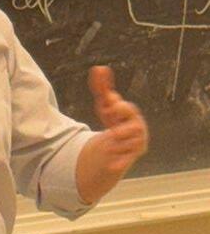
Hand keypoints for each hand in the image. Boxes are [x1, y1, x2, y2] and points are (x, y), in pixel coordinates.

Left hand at [76, 66, 148, 202]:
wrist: (116, 143)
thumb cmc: (114, 120)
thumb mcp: (104, 105)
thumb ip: (101, 88)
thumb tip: (98, 68)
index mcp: (130, 115)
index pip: (128, 109)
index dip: (119, 107)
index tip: (110, 105)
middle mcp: (136, 129)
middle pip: (135, 126)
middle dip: (124, 126)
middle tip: (112, 127)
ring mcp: (135, 144)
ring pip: (129, 143)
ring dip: (118, 142)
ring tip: (109, 142)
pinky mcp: (130, 157)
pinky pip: (127, 160)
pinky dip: (119, 162)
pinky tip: (111, 165)